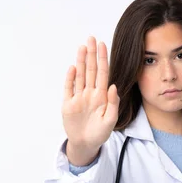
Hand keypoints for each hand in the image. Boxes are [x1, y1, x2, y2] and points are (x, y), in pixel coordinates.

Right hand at [62, 36, 119, 164]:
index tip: (103, 45)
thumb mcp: (110, 120)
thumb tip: (113, 86)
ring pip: (80, 76)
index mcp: (102, 96)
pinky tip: (73, 67)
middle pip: (91, 70)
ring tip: (82, 47)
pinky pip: (69, 88)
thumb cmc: (100, 133)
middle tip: (91, 38)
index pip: (103, 73)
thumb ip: (113, 103)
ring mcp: (78, 97)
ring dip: (81, 61)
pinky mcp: (68, 104)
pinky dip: (70, 78)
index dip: (103, 59)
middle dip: (91, 54)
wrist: (86, 144)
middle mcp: (90, 93)